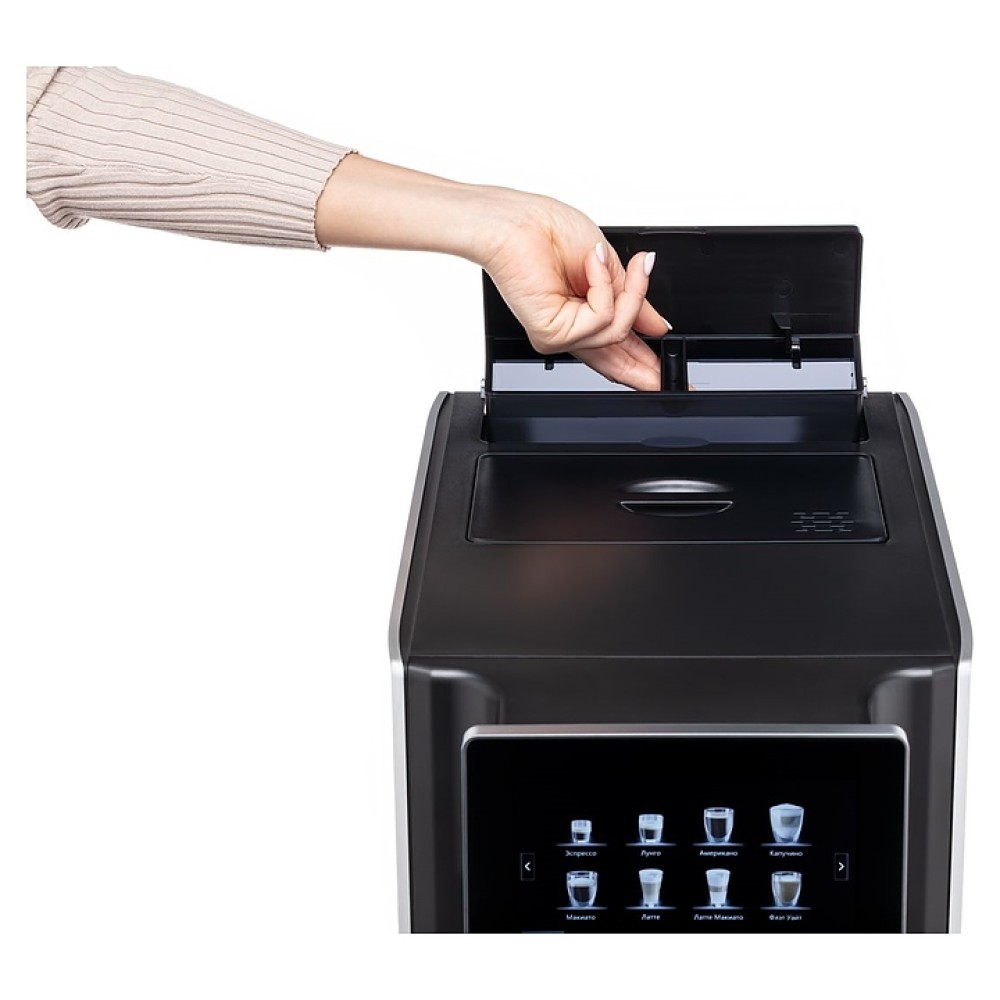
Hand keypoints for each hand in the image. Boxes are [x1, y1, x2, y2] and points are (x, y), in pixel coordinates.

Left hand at [315, 157, 669, 389]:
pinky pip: (602, 318)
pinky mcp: (553, 334)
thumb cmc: (547, 231)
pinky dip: (605, 286)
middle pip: (616, 361)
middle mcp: (571, 329)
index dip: (646, 364)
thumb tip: (658, 324)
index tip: (667, 377)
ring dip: (626, 290)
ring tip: (613, 262)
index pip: (619, 349)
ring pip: (617, 331)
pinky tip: (593, 264)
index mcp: (583, 314)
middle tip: (669, 379)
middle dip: (646, 367)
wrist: (515, 223)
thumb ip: (632, 301)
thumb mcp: (608, 268)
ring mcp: (561, 334)